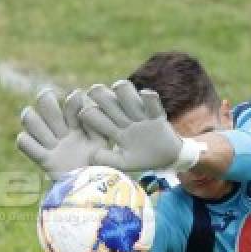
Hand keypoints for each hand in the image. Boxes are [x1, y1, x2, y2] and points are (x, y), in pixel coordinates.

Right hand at [16, 88, 106, 177]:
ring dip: (34, 121)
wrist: (94, 190)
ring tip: (50, 136)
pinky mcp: (44, 161)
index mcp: (78, 125)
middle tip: (57, 114)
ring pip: (29, 118)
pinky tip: (42, 149)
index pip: (70, 103)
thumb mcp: (104, 143)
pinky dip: (25, 141)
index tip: (77, 102)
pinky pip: (24, 143)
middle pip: (43, 102)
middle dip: (46, 102)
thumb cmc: (103, 166)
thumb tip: (84, 108)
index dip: (71, 101)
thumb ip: (96, 125)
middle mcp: (62, 131)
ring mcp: (51, 145)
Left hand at [77, 80, 201, 171]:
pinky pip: (152, 102)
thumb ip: (108, 160)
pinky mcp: (156, 115)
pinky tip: (145, 95)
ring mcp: (140, 115)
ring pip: (127, 94)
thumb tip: (93, 156)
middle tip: (94, 91)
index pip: (96, 117)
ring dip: (121, 90)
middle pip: (107, 100)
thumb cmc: (142, 160)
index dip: (88, 113)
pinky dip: (148, 98)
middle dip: (99, 94)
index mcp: (113, 129)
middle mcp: (124, 118)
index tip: (84, 113)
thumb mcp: (124, 163)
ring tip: (118, 88)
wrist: (166, 159)